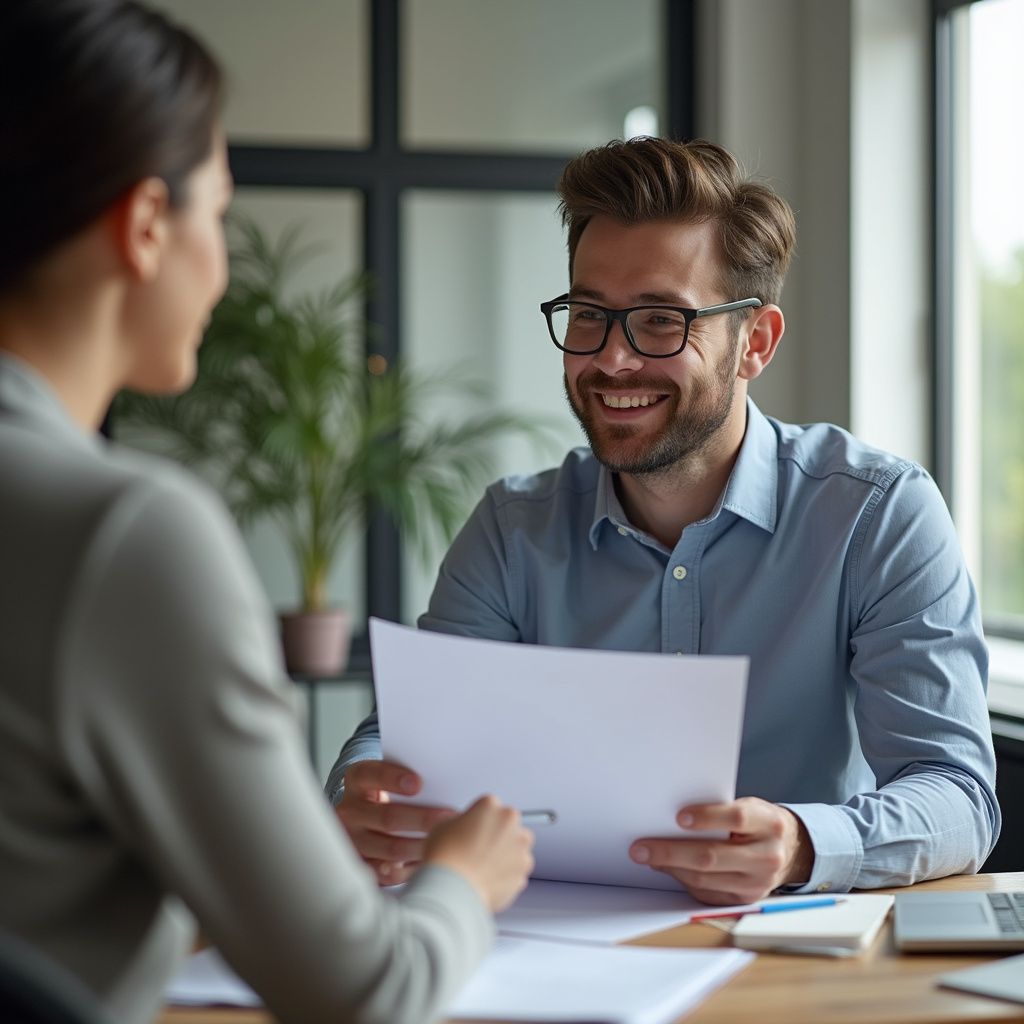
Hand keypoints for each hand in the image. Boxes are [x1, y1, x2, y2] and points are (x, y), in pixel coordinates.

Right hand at [335, 760, 455, 885]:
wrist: (365, 823)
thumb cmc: (391, 795)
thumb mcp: (392, 779)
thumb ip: (411, 779)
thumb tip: (445, 777)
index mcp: (357, 781)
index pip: (369, 774)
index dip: (392, 778)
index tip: (418, 784)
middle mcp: (350, 811)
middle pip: (387, 816)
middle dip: (421, 818)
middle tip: (449, 816)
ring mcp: (353, 841)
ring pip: (391, 848)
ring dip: (422, 845)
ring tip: (447, 841)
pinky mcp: (362, 866)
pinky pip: (390, 873)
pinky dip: (412, 869)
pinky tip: (431, 860)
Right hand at [424, 794, 534, 911]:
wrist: (452, 890)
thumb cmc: (446, 858)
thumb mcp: (442, 825)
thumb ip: (458, 820)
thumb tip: (461, 827)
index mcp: (490, 805)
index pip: (489, 806)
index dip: (478, 819)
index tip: (472, 829)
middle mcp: (509, 823)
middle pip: (508, 823)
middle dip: (498, 833)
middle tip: (479, 847)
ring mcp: (520, 849)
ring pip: (517, 848)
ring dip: (506, 854)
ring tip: (483, 866)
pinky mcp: (522, 873)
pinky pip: (516, 872)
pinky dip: (507, 876)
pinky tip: (488, 879)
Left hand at [629, 798, 814, 904]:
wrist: (789, 851)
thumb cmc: (757, 822)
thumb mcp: (750, 807)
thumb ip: (720, 811)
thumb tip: (672, 819)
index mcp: (769, 824)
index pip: (738, 818)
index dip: (707, 817)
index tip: (678, 816)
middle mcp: (767, 856)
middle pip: (713, 856)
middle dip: (671, 851)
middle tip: (640, 847)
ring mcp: (757, 884)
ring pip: (706, 879)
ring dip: (671, 868)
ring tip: (647, 857)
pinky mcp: (745, 900)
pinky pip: (707, 893)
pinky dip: (682, 880)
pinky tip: (666, 868)